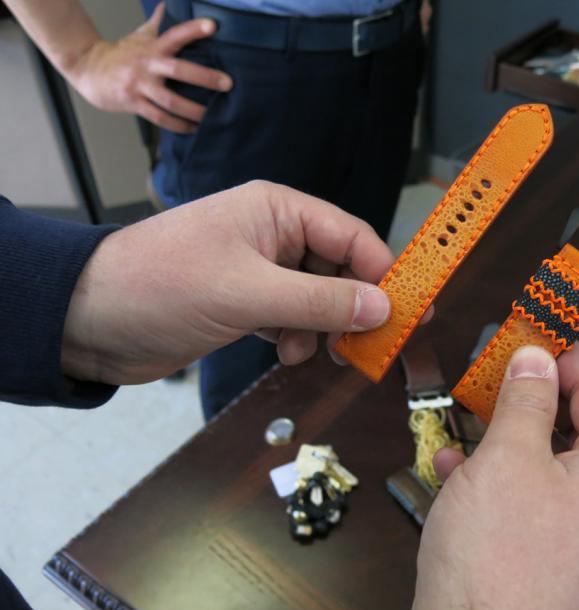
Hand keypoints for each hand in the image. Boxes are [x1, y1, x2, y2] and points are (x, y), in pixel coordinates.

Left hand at [61, 181, 394, 384]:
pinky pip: (291, 315)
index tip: (411, 311)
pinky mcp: (244, 300)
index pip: (352, 236)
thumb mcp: (249, 293)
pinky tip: (283, 351)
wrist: (90, 318)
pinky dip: (296, 335)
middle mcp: (273, 234)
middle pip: (339, 268)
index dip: (384, 273)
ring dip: (322, 327)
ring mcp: (258, 268)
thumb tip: (385, 308)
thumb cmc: (164, 286)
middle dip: (352, 306)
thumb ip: (320, 301)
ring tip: (311, 351)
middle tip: (368, 344)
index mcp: (277, 210)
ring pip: (317, 296)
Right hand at [67, 2, 231, 132]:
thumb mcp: (139, 36)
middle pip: (178, 70)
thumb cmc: (121, 54)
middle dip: (205, 77)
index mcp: (151, 47)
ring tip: (214, 116)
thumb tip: (168, 4)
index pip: (175, 34)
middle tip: (228, 83)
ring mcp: (139, 85)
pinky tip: (194, 129)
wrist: (88, 71)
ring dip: (194, 110)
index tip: (213, 25)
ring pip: (171, 100)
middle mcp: (147, 65)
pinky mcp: (134, 103)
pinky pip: (160, 118)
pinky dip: (178, 125)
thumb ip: (158, 24)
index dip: (193, 29)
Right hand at [409, 345, 578, 609]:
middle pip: (577, 428)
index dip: (567, 356)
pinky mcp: (552, 562)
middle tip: (494, 371)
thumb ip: (526, 399)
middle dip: (530, 397)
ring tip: (466, 417)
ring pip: (547, 465)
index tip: (532, 333)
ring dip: (505, 437)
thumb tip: (536, 358)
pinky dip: (497, 480)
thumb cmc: (502, 558)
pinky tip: (453, 469)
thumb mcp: (509, 457)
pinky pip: (532, 503)